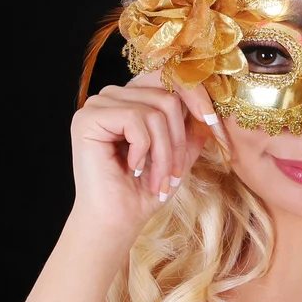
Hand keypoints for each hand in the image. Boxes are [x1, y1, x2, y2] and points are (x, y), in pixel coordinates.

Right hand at [69, 70, 217, 230]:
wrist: (117, 222)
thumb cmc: (143, 192)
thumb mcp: (177, 156)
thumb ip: (191, 131)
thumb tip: (211, 111)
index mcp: (130, 100)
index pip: (168, 79)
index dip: (195, 98)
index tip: (214, 125)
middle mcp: (111, 97)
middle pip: (166, 96)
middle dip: (179, 140)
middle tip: (176, 174)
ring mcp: (97, 105)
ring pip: (154, 110)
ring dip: (164, 151)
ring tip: (159, 178)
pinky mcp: (87, 118)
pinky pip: (135, 119)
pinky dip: (144, 149)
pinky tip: (133, 168)